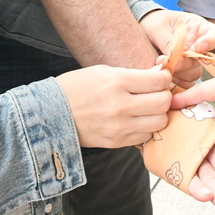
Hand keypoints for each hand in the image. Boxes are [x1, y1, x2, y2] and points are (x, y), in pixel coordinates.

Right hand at [56, 66, 171, 147]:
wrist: (50, 114)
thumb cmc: (76, 88)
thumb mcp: (103, 72)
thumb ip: (133, 74)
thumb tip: (160, 74)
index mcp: (117, 82)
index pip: (159, 81)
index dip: (165, 77)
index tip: (160, 77)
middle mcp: (121, 105)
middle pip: (163, 102)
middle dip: (164, 95)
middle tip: (156, 93)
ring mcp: (119, 126)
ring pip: (159, 122)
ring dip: (158, 114)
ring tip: (148, 108)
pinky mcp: (117, 142)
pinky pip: (145, 136)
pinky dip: (146, 128)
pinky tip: (136, 120)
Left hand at [140, 9, 214, 86]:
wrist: (144, 30)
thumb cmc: (153, 22)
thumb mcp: (158, 27)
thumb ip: (168, 41)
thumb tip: (175, 57)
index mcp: (197, 27)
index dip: (210, 42)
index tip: (195, 48)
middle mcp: (198, 45)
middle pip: (204, 59)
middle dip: (187, 62)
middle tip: (169, 62)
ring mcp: (191, 60)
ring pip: (195, 73)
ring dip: (180, 73)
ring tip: (162, 68)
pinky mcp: (183, 72)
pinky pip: (186, 82)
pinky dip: (176, 82)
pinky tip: (164, 77)